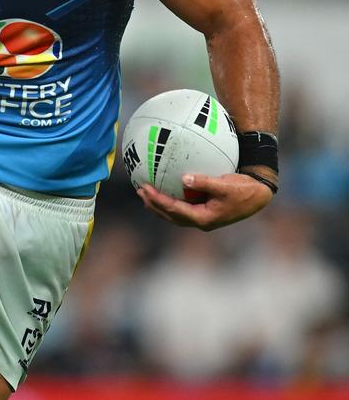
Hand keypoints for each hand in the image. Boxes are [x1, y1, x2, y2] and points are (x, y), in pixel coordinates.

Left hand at [136, 172, 272, 230]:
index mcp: (204, 218)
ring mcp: (202, 218)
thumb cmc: (244, 190)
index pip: (174, 210)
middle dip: (154, 205)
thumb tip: (184, 179)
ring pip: (174, 214)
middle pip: (170, 215)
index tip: (146, 188)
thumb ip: (205, 182)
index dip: (158, 200)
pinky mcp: (204, 212)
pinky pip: (182, 207)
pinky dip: (171, 201)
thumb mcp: (226, 184)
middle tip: (140, 192)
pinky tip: (165, 190)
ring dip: (159, 205)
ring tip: (145, 194)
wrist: (258, 196)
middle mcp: (200, 221)